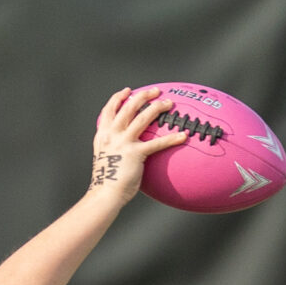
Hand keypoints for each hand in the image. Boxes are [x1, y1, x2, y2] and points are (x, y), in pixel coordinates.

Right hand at [87, 86, 188, 202]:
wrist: (105, 194)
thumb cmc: (107, 179)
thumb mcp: (104, 156)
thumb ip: (112, 145)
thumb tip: (123, 142)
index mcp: (103, 134)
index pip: (109, 110)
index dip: (119, 98)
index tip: (128, 91)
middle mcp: (112, 134)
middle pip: (129, 108)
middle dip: (143, 96)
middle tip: (155, 91)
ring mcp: (124, 142)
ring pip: (143, 118)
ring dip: (157, 107)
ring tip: (169, 103)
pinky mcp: (136, 153)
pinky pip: (157, 143)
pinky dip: (171, 138)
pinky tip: (183, 136)